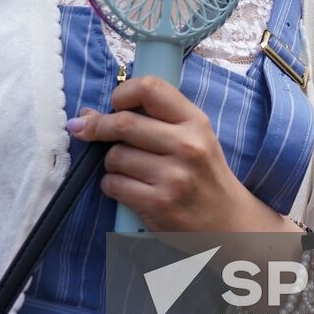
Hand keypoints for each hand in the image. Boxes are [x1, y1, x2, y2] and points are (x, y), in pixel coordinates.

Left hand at [67, 76, 269, 232]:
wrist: (229, 225)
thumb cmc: (204, 176)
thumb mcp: (193, 138)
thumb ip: (152, 120)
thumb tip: (87, 113)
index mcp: (195, 122)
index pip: (150, 88)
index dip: (122, 93)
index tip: (114, 103)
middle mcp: (187, 146)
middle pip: (123, 123)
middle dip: (97, 126)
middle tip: (84, 129)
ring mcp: (173, 177)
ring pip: (114, 156)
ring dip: (110, 162)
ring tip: (128, 169)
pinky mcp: (158, 204)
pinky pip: (113, 184)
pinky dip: (112, 185)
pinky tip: (128, 189)